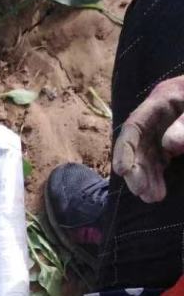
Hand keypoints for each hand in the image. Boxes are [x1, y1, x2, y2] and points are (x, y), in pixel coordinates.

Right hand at [113, 76, 183, 203]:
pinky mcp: (173, 140)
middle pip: (138, 144)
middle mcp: (158, 114)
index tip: (123, 171)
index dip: (125, 148)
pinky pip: (159, 160)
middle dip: (138, 169)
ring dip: (147, 176)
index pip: (135, 124)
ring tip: (152, 197)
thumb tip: (169, 145)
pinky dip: (157, 175)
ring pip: (147, 155)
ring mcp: (165, 127)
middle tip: (143, 192)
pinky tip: (159, 191)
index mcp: (163, 98)